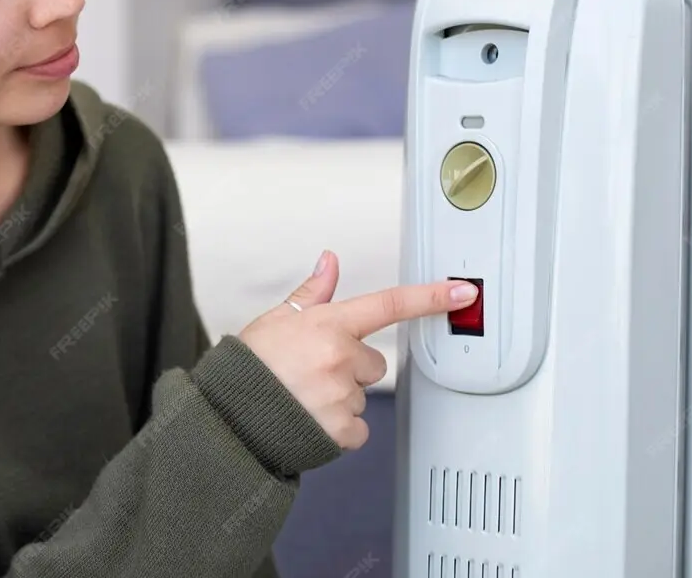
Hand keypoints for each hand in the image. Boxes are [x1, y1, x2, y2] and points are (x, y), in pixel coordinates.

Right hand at [238, 250, 477, 449]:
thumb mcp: (276, 320)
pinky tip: (311, 419)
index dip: (430, 297)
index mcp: (328, 325)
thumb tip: (329, 262)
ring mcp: (343, 395)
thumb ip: (312, 294)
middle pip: (374, 362)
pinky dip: (340, 428)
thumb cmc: (250, 367)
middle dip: (351, 367)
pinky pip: (358, 428)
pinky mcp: (342, 429)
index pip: (388, 304)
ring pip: (362, 395)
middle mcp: (340, 357)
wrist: (229, 416)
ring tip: (304, 397)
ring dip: (341, 398)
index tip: (462, 293)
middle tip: (313, 372)